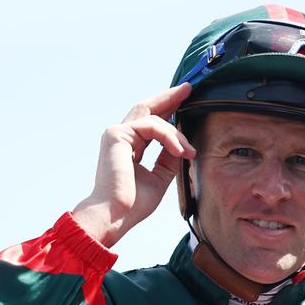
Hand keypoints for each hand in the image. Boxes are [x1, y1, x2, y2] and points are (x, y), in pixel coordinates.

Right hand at [72, 83, 194, 246]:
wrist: (115, 216)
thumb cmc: (132, 205)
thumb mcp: (159, 178)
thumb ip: (168, 160)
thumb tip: (183, 146)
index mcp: (129, 146)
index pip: (150, 121)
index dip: (168, 109)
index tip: (185, 100)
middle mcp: (121, 137)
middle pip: (147, 108)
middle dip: (169, 97)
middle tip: (188, 88)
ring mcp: (116, 134)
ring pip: (155, 119)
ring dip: (177, 134)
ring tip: (189, 151)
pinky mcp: (117, 135)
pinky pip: (151, 126)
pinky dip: (169, 137)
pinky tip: (180, 150)